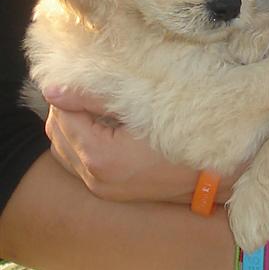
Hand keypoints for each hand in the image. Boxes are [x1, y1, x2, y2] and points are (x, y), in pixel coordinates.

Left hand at [43, 87, 197, 202]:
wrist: (214, 176)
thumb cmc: (185, 136)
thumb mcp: (142, 108)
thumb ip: (95, 96)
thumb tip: (53, 89)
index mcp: (100, 155)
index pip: (62, 114)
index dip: (71, 92)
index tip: (88, 78)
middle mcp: (94, 177)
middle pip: (57, 133)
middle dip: (67, 108)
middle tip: (91, 90)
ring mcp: (100, 187)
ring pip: (62, 150)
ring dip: (71, 127)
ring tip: (95, 110)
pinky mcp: (108, 191)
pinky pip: (76, 164)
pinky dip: (79, 144)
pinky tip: (100, 131)